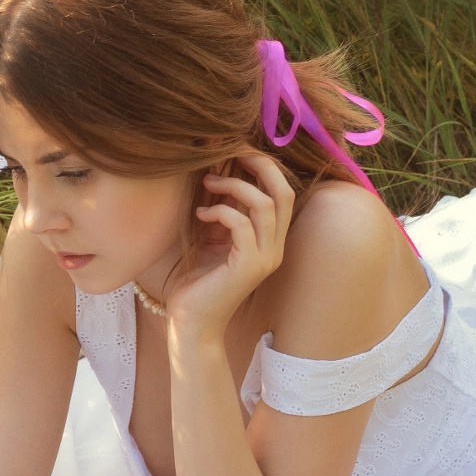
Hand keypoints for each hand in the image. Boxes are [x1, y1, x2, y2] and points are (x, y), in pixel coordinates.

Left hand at [163, 153, 294, 335]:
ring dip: (234, 186)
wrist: (191, 322)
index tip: (236, 152)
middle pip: (284, 193)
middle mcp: (274, 248)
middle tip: (232, 153)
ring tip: (207, 183)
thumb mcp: (213, 237)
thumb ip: (224, 211)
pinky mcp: (248, 267)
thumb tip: (220, 175)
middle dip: (260, 166)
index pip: (282, 193)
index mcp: (270, 240)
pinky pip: (242, 225)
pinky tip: (201, 214)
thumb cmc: (198, 281)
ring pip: (265, 205)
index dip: (265, 167)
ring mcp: (264, 258)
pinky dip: (220, 211)